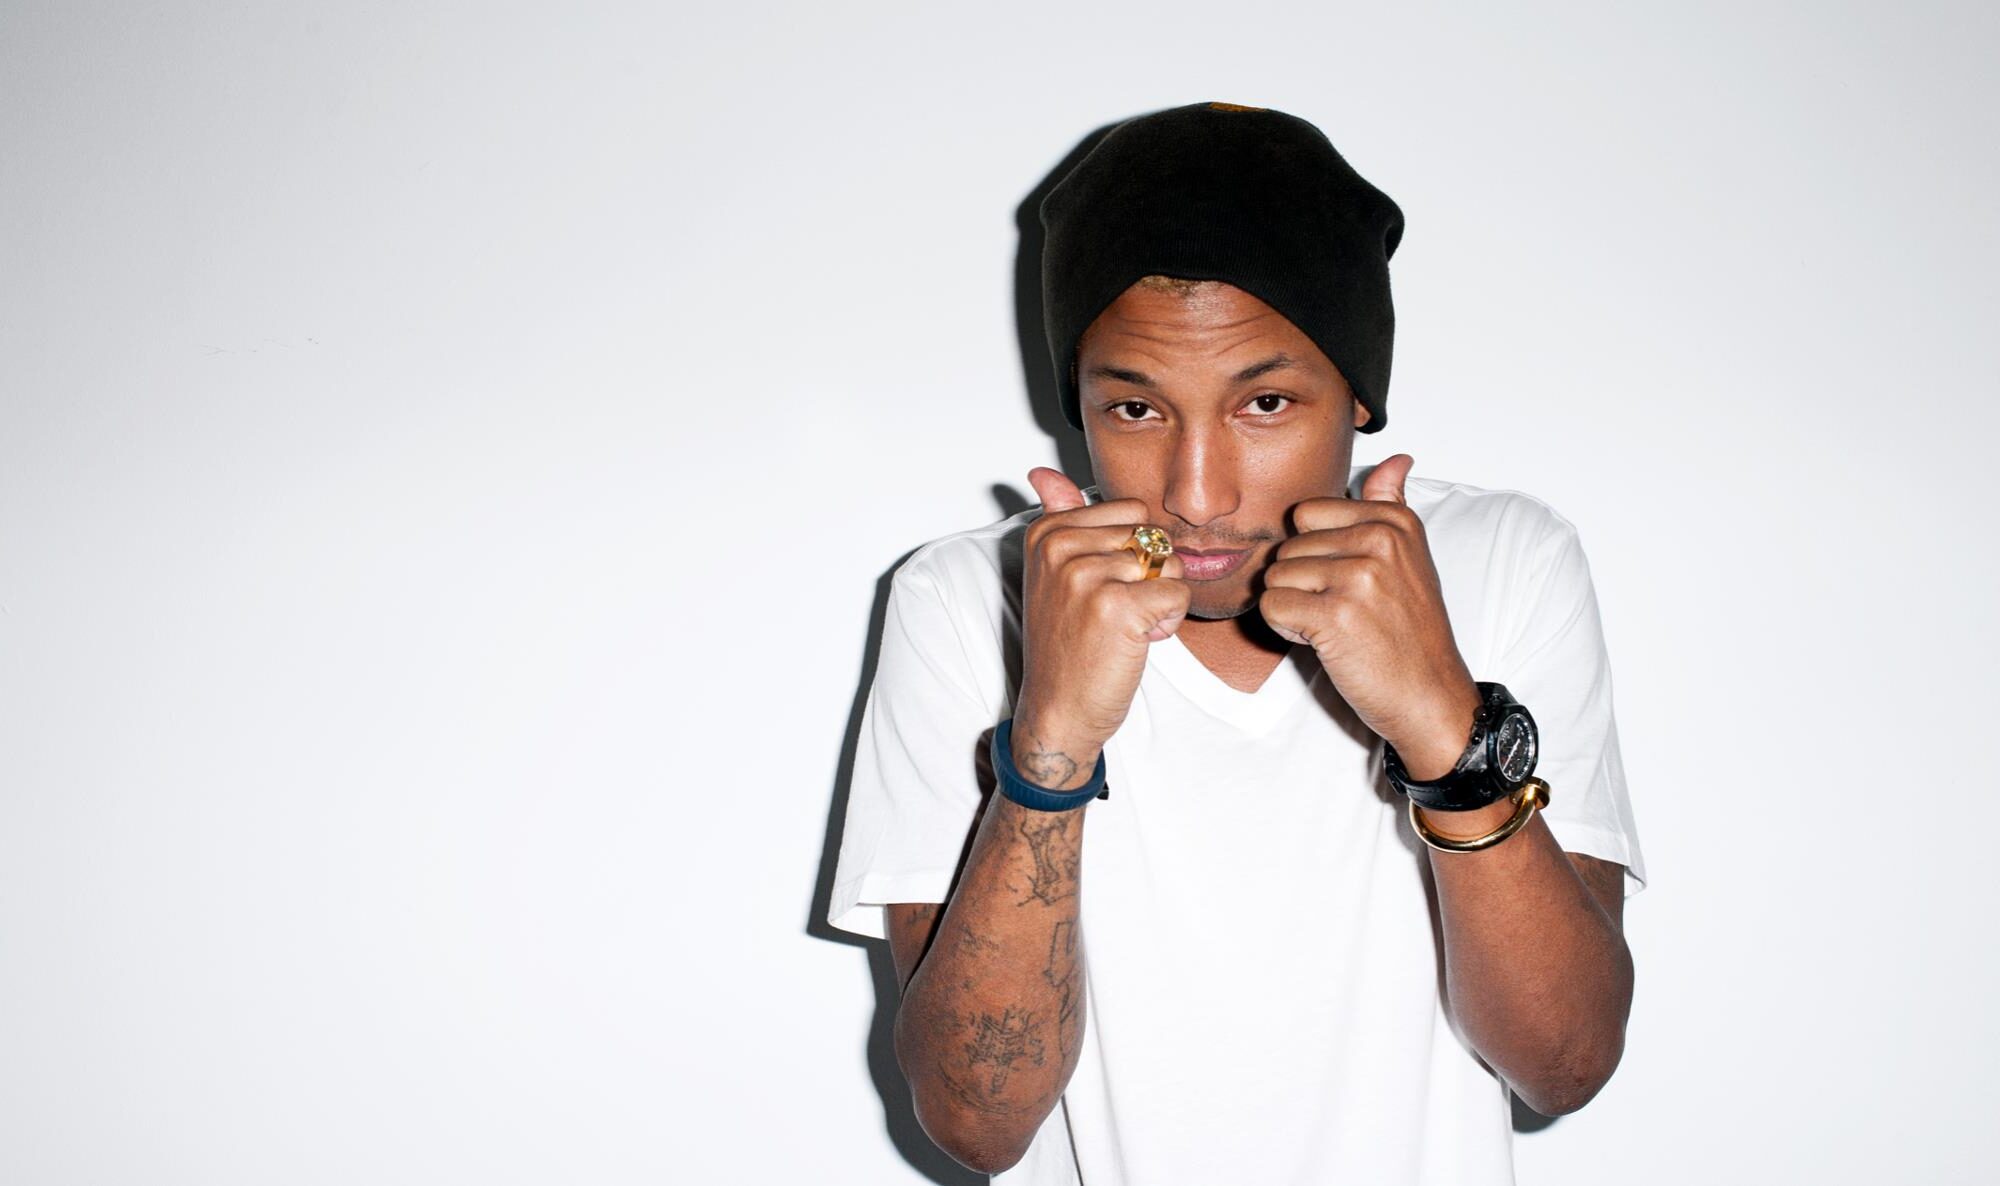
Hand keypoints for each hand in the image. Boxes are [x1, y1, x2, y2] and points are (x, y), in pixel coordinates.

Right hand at [1011, 468, 1189, 787]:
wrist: (1058, 710)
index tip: (1102, 586)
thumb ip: (1057, 516)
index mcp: (1047, 532)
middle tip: (1114, 612)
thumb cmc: (1065, 644)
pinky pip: (1177, 593)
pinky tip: (1137, 641)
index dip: (1132, 552)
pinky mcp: (1116, 606)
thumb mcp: (1053, 573)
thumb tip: (1042, 473)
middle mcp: (1060, 547)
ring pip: (1169, 564)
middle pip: (1152, 535)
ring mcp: (1086, 575)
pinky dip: (1169, 621)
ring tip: (1123, 628)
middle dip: (1150, 575)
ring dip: (1160, 601)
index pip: (1131, 511)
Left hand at [1258, 454, 1479, 775]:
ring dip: (1295, 610)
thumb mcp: (1410, 559)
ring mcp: (1360, 576)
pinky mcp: (1337, 615)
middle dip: (1302, 585)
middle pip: (1287, 548)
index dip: (1314, 553)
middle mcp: (1379, 540)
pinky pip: (1273, 607)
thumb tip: (1396, 459)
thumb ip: (1391, 505)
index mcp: (1394, 521)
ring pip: (1276, 578)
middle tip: (1345, 613)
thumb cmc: (1411, 632)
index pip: (1306, 514)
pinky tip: (1326, 642)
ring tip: (1338, 627)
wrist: (1430, 696)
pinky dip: (1287, 631)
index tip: (1347, 581)